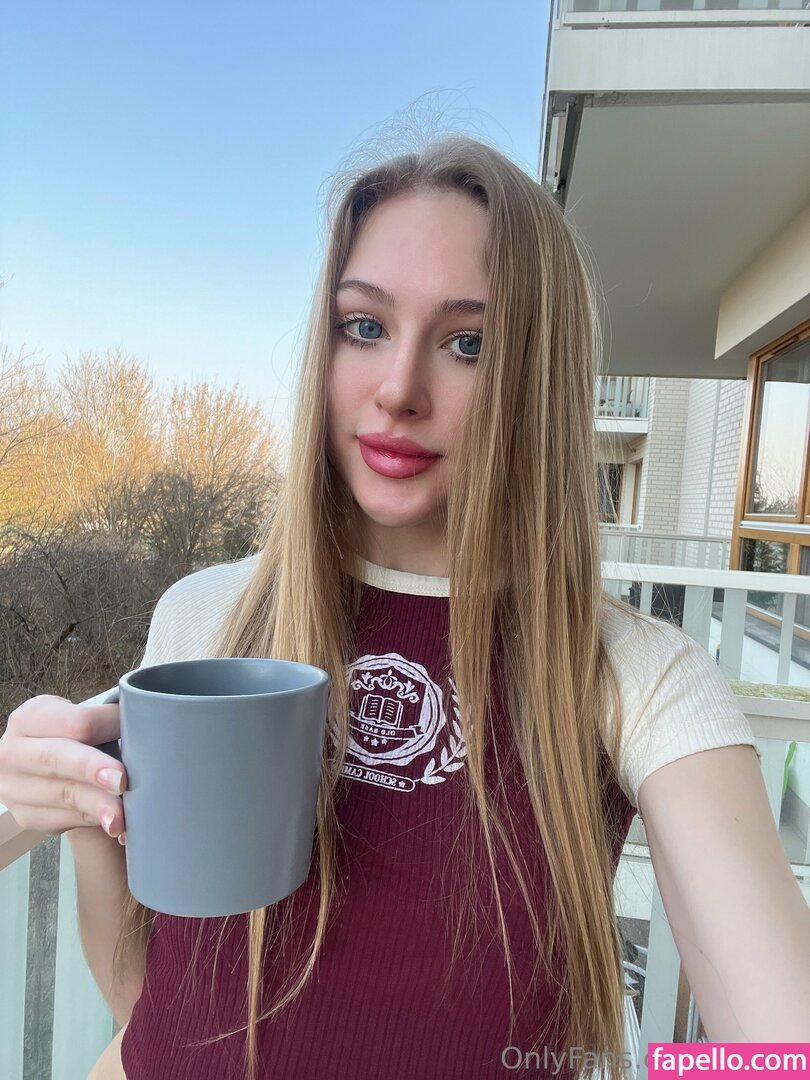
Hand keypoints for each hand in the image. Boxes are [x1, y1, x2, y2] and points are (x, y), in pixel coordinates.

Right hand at [0, 695, 127, 840]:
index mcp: (30, 718)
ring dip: (97, 806)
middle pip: (57, 757)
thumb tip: (153, 722)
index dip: (110, 727)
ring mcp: (16, 788)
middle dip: (92, 768)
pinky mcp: (28, 817)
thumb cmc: (79, 741)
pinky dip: (95, 821)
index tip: (140, 734)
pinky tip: (116, 824)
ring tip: (121, 817)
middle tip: (121, 780)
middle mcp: (13, 752)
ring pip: (62, 795)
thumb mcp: (83, 721)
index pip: (75, 722)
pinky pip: (65, 819)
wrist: (58, 771)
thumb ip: (108, 721)